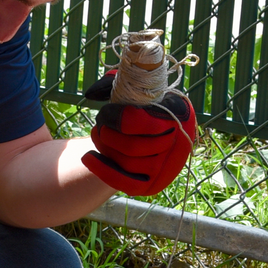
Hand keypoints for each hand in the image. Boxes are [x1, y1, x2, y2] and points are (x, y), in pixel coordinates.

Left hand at [81, 89, 196, 196]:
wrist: (162, 131)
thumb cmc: (147, 104)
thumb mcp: (140, 87)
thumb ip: (117, 82)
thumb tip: (91, 93)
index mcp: (179, 115)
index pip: (138, 122)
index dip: (114, 117)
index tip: (105, 112)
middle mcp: (178, 144)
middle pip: (130, 146)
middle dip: (107, 134)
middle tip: (100, 125)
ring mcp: (166, 169)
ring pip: (126, 163)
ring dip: (105, 148)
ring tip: (98, 134)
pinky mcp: (153, 185)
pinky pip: (127, 183)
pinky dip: (104, 170)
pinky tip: (88, 157)